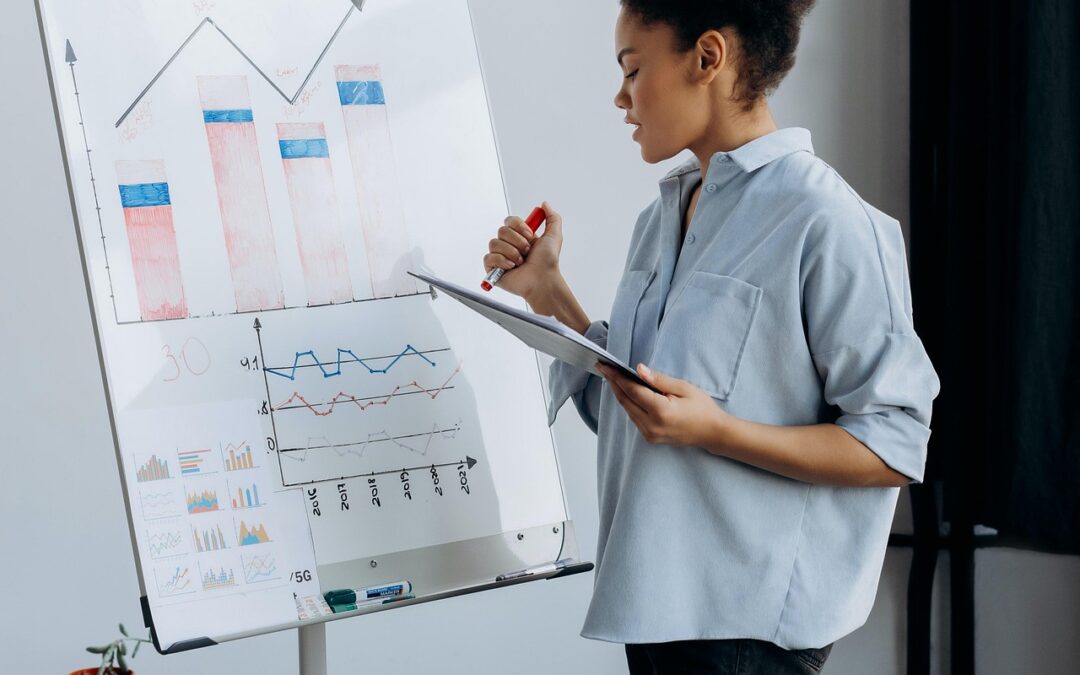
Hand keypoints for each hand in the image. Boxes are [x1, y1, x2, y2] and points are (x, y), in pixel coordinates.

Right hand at [483, 201, 563, 299]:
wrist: (542, 280)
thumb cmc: (548, 263)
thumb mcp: (554, 235)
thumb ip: (552, 217)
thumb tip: (545, 204)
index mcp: (520, 236)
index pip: (509, 220)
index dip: (518, 226)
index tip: (530, 235)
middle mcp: (509, 245)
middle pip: (501, 230)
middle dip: (517, 241)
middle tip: (527, 251)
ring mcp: (499, 256)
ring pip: (494, 243)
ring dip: (511, 252)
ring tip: (521, 262)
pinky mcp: (492, 268)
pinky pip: (489, 257)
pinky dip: (502, 261)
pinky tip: (512, 267)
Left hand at [596, 362, 730, 447]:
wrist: (713, 432)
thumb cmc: (702, 408)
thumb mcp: (684, 388)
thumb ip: (659, 380)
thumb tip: (639, 369)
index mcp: (661, 411)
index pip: (632, 391)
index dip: (617, 377)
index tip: (605, 366)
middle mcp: (651, 425)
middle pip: (625, 401)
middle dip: (613, 383)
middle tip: (604, 368)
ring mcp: (650, 434)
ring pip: (628, 410)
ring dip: (620, 394)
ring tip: (613, 377)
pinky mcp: (650, 437)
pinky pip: (634, 418)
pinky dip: (630, 404)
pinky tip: (627, 392)